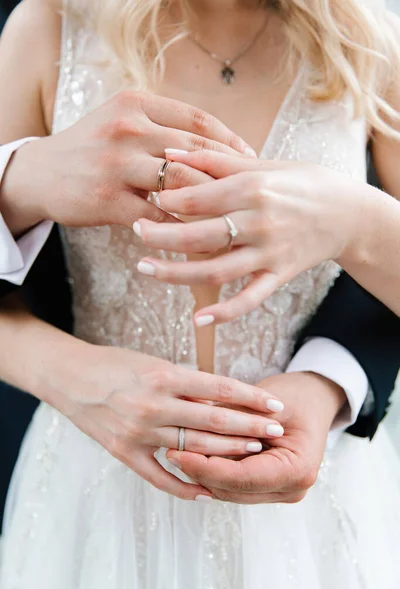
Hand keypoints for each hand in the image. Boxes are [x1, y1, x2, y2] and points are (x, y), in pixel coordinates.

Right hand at [0, 94, 254, 235]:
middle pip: (194, 152)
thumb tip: (216, 146)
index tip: (251, 158)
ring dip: (209, 203)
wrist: (41, 173)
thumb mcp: (122, 121)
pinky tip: (198, 236)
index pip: (197, 119)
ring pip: (179, 184)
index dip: (229, 140)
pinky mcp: (107, 198)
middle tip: (251, 193)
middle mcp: (127, 128)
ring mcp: (116, 164)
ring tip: (233, 216)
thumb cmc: (92, 148)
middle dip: (228, 174)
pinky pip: (157, 217)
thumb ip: (162, 126)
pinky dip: (181, 228)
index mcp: (136, 104)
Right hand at [49, 344, 284, 501]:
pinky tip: (208, 492)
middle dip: (250, 426)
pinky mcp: (123, 452)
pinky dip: (185, 486)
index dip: (251, 397)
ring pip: (194, 448)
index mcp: (164, 376)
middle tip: (276, 431)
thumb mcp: (153, 363)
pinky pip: (159, 476)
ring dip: (228, 451)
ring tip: (254, 451)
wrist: (69, 376)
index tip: (275, 404)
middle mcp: (153, 405)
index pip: (220, 389)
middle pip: (214, 420)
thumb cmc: (115, 363)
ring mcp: (138, 432)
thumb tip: (222, 398)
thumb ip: (186, 382)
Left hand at [134, 150, 361, 322]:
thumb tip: (168, 150)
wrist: (347, 212)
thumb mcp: (261, 164)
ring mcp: (269, 252)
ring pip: (216, 270)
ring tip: (146, 269)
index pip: (198, 198)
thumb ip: (213, 159)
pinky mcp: (279, 275)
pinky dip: (224, 313)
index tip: (145, 198)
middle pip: (200, 235)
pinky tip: (197, 320)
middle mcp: (259, 221)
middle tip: (135, 232)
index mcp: (252, 188)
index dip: (167, 200)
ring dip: (177, 273)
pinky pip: (249, 299)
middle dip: (161, 236)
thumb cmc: (301, 182)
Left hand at [166, 371, 346, 503]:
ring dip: (201, 473)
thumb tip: (189, 434)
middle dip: (198, 471)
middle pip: (232, 490)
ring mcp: (281, 492)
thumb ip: (232, 423)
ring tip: (174, 450)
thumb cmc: (293, 395)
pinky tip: (189, 455)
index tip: (175, 453)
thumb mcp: (264, 403)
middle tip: (168, 450)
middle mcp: (292, 489)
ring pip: (228, 491)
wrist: (314, 399)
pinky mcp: (268, 487)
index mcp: (298, 470)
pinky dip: (212, 471)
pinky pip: (233, 485)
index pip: (241, 478)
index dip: (205, 468)